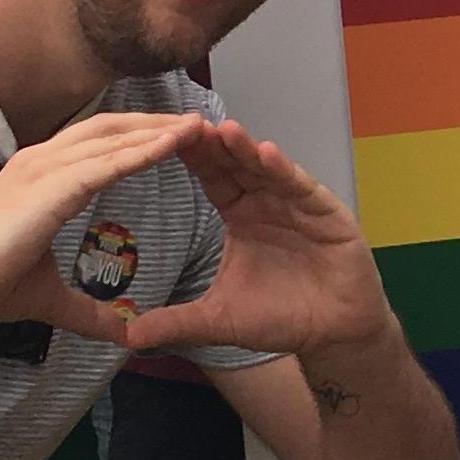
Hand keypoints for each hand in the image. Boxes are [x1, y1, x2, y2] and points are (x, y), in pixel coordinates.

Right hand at [0, 111, 211, 338]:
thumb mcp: (51, 298)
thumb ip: (91, 312)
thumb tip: (124, 332)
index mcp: (41, 176)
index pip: (99, 144)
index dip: (137, 137)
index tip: (176, 138)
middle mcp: (43, 161)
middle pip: (110, 128)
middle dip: (154, 123)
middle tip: (197, 123)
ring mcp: (44, 168)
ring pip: (113, 138)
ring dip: (157, 130)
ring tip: (197, 126)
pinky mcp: (50, 186)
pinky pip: (107, 163)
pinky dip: (143, 151)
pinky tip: (174, 145)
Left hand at [121, 125, 402, 360]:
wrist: (333, 337)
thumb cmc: (280, 320)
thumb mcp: (219, 321)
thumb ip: (176, 323)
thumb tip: (126, 338)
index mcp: (241, 216)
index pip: (212, 179)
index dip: (191, 158)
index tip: (163, 136)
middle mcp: (268, 203)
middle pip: (236, 166)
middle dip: (214, 145)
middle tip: (187, 121)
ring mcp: (298, 205)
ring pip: (267, 170)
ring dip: (246, 150)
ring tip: (223, 130)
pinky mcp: (327, 214)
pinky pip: (302, 188)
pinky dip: (285, 171)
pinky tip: (267, 154)